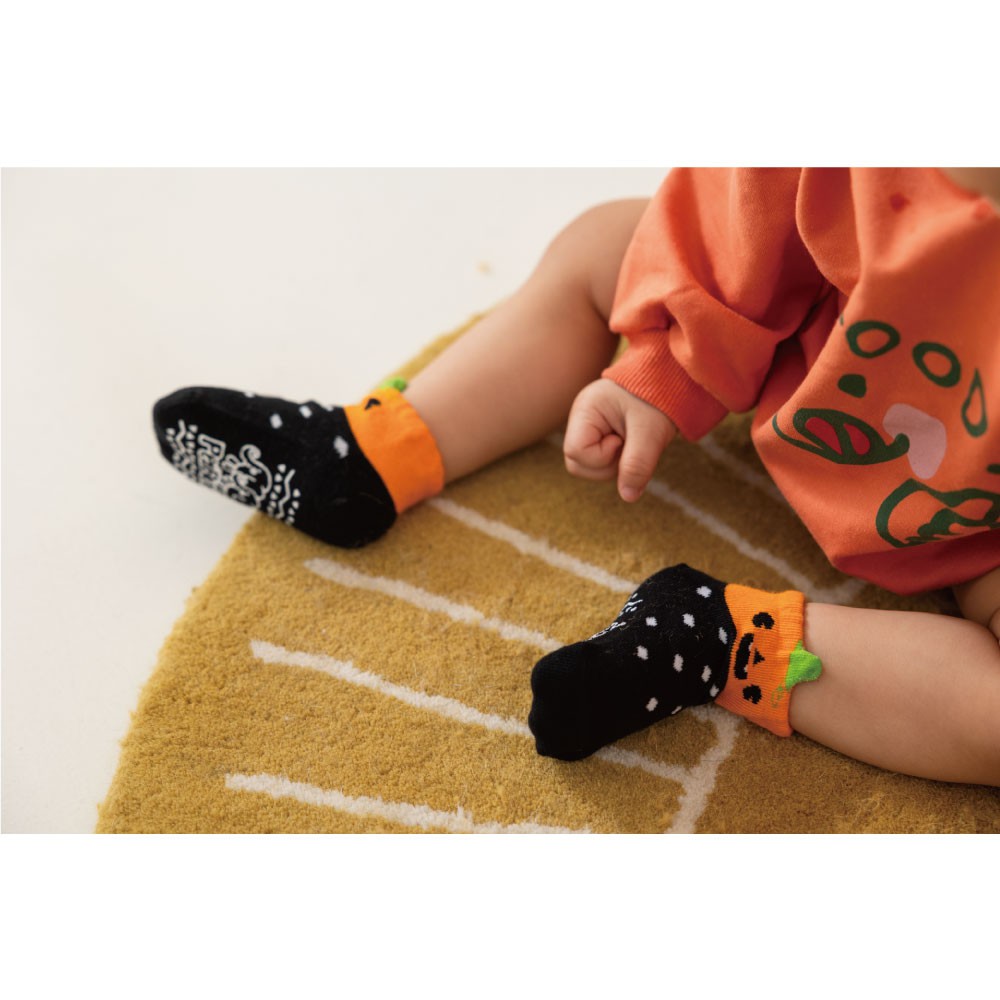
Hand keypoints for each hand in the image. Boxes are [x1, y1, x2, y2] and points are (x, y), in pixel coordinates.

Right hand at [564, 379, 676, 501]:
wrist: (670, 380)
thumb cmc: (659, 398)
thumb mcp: (650, 432)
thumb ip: (637, 464)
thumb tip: (628, 496)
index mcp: (585, 410)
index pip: (576, 452)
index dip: (602, 456)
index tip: (624, 439)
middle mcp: (580, 418)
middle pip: (577, 464)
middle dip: (607, 465)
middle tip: (631, 445)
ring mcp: (587, 427)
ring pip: (588, 466)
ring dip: (614, 464)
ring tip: (633, 442)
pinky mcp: (598, 434)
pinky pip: (600, 461)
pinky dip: (618, 459)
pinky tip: (631, 443)